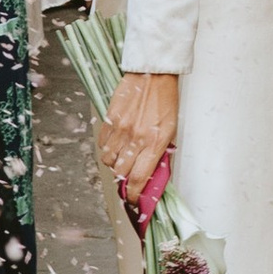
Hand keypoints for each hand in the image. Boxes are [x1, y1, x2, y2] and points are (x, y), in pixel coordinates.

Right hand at [98, 70, 177, 210]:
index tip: (133, 199)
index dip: (134, 194)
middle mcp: (136, 138)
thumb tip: (151, 174)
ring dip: (114, 164)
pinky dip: (106, 148)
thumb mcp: (170, 129)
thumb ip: (159, 152)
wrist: (154, 74)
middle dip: (124, 179)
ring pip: (108, 160)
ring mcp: (121, 129)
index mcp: (155, 143)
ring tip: (121, 158)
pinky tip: (115, 144)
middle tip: (128, 176)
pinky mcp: (110, 119)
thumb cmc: (165, 100)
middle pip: (121, 172)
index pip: (140, 179)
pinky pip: (102, 143)